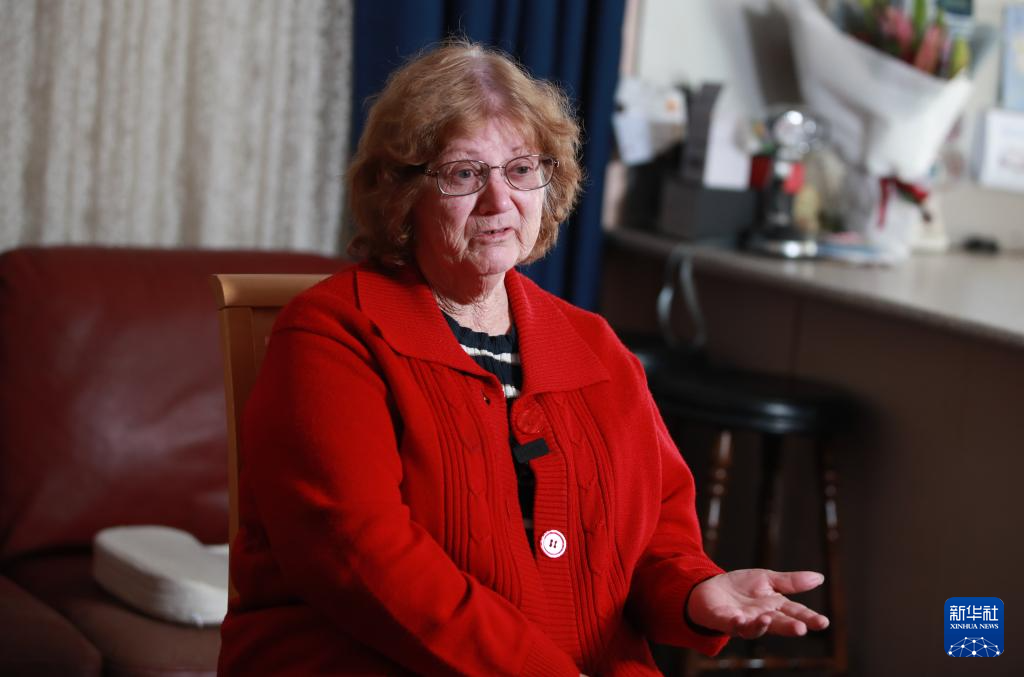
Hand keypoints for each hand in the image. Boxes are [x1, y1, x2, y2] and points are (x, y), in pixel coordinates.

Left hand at [686, 569, 828, 639]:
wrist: (710, 589)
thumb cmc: (741, 587)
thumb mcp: (767, 579)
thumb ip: (791, 582)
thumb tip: (819, 578)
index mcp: (775, 606)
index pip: (795, 612)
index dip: (809, 618)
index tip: (823, 622)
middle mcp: (762, 617)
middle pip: (779, 624)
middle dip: (789, 627)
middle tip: (801, 629)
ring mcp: (744, 621)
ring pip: (755, 628)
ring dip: (761, 625)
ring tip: (767, 618)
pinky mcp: (724, 620)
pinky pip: (731, 624)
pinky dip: (736, 623)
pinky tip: (740, 618)